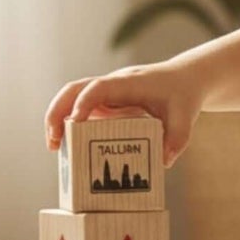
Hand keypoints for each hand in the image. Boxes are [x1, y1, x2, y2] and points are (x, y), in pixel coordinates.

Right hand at [43, 62, 202, 165]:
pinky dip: (72, 125)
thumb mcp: (186, 116)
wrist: (186, 78)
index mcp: (129, 83)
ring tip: (55, 148)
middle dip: (57, 112)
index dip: (83, 103)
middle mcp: (113, 85)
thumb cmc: (183, 93)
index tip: (73, 123)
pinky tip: (71, 148)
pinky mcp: (107, 103)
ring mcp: (108, 93)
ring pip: (73, 98)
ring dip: (59, 118)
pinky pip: (83, 110)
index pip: (98, 87)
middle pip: (74, 89)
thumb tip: (164, 161)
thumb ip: (178, 138)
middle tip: (53, 142)